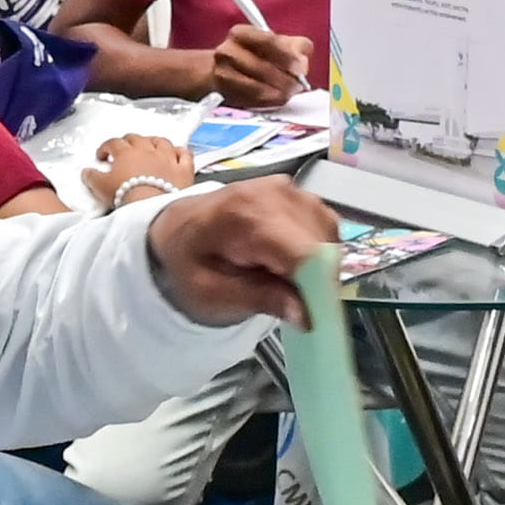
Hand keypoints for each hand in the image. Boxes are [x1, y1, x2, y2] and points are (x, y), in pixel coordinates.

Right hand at [87, 131, 195, 204]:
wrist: (152, 207)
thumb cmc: (126, 195)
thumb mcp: (100, 188)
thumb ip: (91, 177)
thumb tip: (86, 172)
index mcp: (126, 152)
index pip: (113, 143)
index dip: (106, 148)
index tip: (103, 155)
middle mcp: (147, 149)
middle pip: (136, 138)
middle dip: (128, 142)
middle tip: (124, 150)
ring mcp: (167, 157)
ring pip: (160, 141)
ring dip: (154, 141)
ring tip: (150, 146)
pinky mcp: (183, 169)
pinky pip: (184, 154)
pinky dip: (179, 152)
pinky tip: (176, 153)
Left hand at [142, 178, 340, 323]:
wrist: (175, 224)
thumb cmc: (187, 260)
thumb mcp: (209, 292)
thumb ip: (258, 299)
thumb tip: (306, 314)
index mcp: (245, 216)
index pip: (305, 253)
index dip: (318, 289)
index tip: (312, 317)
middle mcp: (273, 193)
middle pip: (321, 244)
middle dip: (318, 280)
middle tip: (291, 301)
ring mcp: (288, 187)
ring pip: (328, 234)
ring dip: (318, 264)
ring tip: (283, 278)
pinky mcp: (296, 191)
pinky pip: (323, 224)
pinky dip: (316, 248)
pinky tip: (288, 260)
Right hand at [203, 21, 312, 107]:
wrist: (223, 71)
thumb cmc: (255, 55)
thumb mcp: (276, 43)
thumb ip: (296, 46)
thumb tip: (303, 63)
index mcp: (241, 33)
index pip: (267, 41)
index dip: (287, 55)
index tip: (301, 68)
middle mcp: (226, 51)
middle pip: (261, 67)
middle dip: (285, 79)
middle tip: (299, 86)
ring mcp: (221, 74)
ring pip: (256, 87)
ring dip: (278, 93)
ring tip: (290, 93)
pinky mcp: (223, 93)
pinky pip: (251, 100)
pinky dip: (268, 101)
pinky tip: (278, 99)